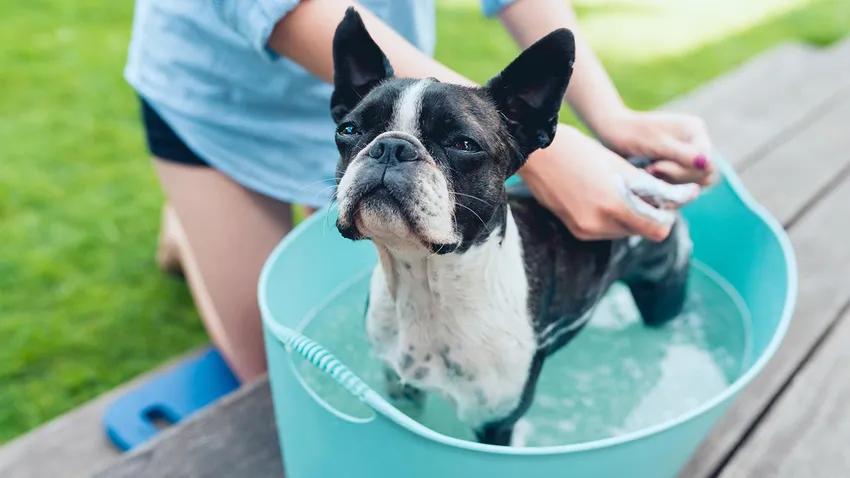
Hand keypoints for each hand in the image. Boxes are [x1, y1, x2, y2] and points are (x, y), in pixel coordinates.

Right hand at [520, 125, 699, 241]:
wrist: (537, 155)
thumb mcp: (620, 166)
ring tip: (624, 191)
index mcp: (615, 205)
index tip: (672, 199)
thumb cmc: (580, 151)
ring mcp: (586, 230)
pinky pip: (606, 230)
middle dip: (650, 213)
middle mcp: (600, 224)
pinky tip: (605, 196)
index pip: (658, 229)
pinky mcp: (576, 230)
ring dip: (631, 215)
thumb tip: (677, 199)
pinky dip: (613, 217)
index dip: (668, 215)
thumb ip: (649, 187)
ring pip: (625, 231)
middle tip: (651, 191)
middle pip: (642, 231)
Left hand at [593, 109, 716, 185]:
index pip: (707, 163)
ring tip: (647, 174)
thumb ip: (681, 154)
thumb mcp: (656, 143)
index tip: (657, 167)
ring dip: (671, 185)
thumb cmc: (631, 134)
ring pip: (692, 185)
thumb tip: (707, 163)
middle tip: (651, 170)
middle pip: (704, 176)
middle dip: (678, 179)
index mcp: (695, 130)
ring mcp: (685, 158)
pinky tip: (648, 180)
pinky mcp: (675, 170)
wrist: (611, 133)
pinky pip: (680, 188)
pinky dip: (665, 188)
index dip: (686, 171)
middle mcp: (694, 144)